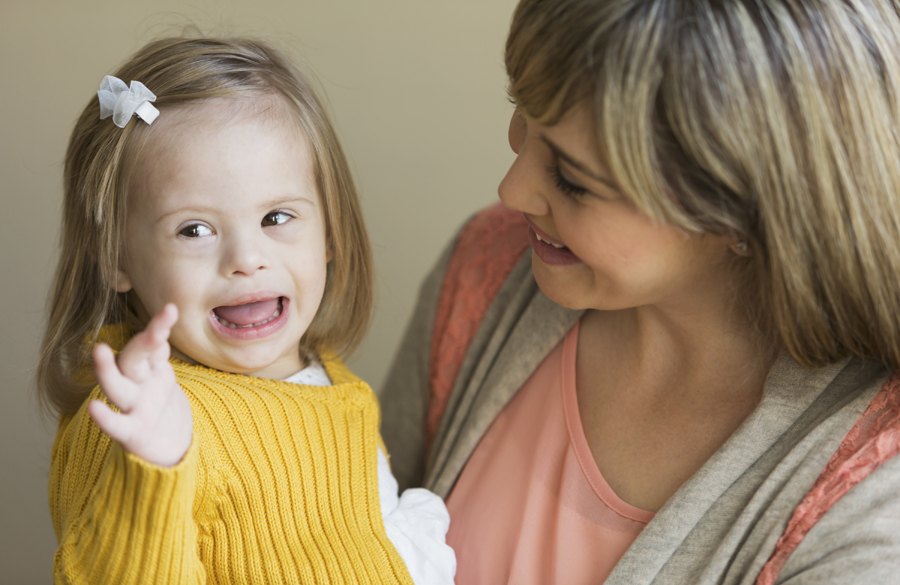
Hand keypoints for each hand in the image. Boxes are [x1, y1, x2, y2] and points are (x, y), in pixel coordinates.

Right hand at [89, 304, 193, 466]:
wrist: (165, 443)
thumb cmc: (158, 401)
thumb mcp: (161, 373)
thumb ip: (157, 351)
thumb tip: (162, 319)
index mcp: (149, 367)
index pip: (152, 344)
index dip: (160, 327)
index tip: (171, 309)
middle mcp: (138, 383)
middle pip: (133, 359)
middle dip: (140, 342)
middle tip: (152, 328)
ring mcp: (133, 406)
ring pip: (117, 388)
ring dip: (108, 370)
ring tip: (99, 349)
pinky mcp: (131, 433)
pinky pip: (117, 425)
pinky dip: (105, 418)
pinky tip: (93, 408)